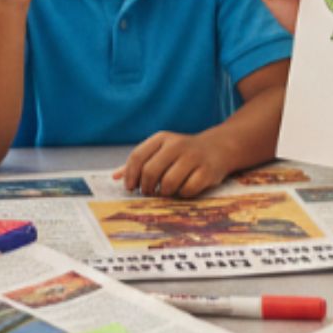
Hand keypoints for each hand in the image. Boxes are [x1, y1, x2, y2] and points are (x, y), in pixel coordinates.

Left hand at [115, 131, 230, 197]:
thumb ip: (139, 163)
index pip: (138, 157)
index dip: (131, 176)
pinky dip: (183, 194)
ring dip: (165, 193)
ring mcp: (193, 157)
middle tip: (149, 193)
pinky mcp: (207, 171)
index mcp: (162, 138)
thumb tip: (115, 177)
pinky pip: (188, 190)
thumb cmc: (182, 153)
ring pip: (169, 183)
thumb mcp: (160, 151)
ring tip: (166, 192)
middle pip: (151, 172)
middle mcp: (177, 145)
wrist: (218, 148)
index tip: (131, 188)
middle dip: (147, 187)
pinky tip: (183, 190)